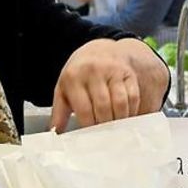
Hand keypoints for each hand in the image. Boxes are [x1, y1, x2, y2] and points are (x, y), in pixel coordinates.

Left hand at [51, 38, 169, 131]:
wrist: (97, 50)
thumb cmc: (78, 75)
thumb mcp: (63, 89)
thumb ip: (58, 112)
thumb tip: (55, 134)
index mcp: (73, 77)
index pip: (83, 108)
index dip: (88, 125)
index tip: (91, 137)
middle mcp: (93, 71)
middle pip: (103, 107)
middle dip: (104, 125)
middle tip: (105, 138)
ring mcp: (112, 70)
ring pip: (120, 102)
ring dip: (119, 120)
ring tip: (116, 130)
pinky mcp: (127, 73)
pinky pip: (132, 96)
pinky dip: (130, 111)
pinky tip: (125, 118)